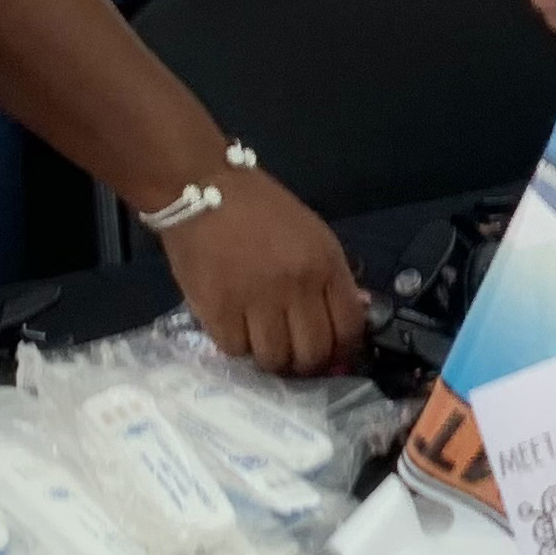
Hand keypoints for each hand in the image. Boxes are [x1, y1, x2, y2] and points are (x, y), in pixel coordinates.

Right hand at [159, 164, 366, 373]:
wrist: (203, 191)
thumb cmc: (260, 210)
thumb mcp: (312, 235)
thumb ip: (332, 276)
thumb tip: (352, 314)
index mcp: (325, 264)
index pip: (349, 326)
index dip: (343, 349)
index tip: (332, 353)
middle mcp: (296, 286)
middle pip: (313, 353)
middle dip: (306, 363)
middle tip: (293, 355)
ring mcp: (256, 300)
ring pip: (274, 359)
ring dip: (270, 357)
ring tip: (262, 340)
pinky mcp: (218, 310)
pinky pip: (236, 350)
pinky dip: (236, 344)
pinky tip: (234, 326)